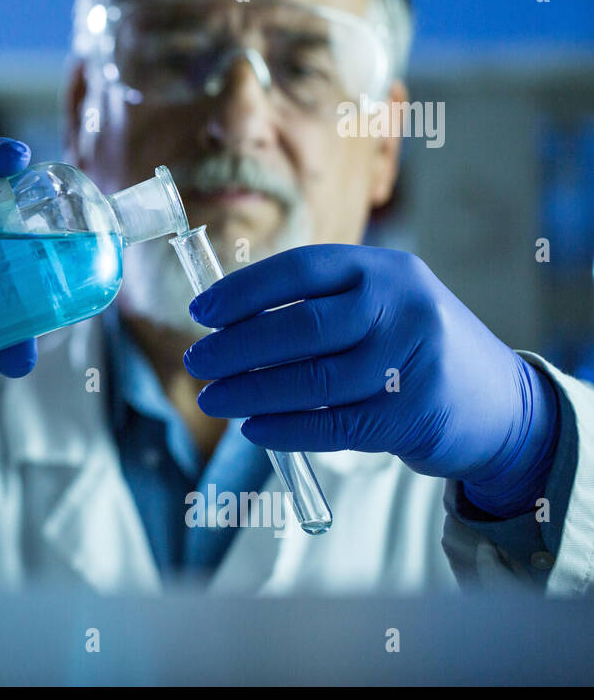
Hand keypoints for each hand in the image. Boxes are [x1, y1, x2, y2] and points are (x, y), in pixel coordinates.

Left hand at [181, 244, 559, 516]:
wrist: (502, 404)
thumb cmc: (413, 349)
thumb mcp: (382, 306)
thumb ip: (319, 306)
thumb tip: (226, 326)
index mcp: (384, 269)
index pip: (300, 270)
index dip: (243, 291)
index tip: (200, 312)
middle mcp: (402, 306)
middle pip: (301, 327)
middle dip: (237, 347)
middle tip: (197, 363)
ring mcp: (413, 360)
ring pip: (313, 381)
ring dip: (251, 393)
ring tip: (213, 399)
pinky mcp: (414, 414)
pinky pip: (333, 424)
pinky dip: (286, 429)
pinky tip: (253, 429)